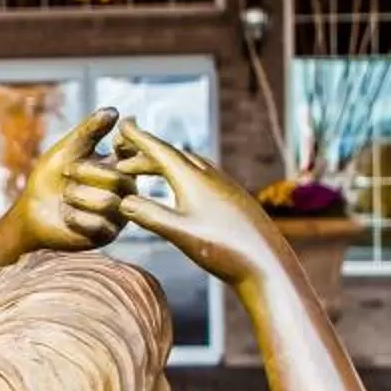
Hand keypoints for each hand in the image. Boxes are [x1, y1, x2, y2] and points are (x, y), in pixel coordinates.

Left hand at [11, 108, 134, 251]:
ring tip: (66, 197)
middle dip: (82, 174)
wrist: (32, 210)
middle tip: (66, 175)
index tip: (108, 144)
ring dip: (75, 197)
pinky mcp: (108, 235)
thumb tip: (113, 111)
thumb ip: (90, 131)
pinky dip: (73, 217)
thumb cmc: (51, 176)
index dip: (121, 147)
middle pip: (116, 179)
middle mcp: (127, 190)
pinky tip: (67, 215)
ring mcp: (119, 214)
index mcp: (121, 166)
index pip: (131, 153)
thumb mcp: (69, 149)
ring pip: (106, 202)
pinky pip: (96, 224)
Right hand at [109, 120, 278, 283]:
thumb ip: (150, 215)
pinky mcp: (235, 199)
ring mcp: (225, 186)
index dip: (139, 138)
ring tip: (148, 172)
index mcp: (194, 179)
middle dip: (146, 153)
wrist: (268, 266)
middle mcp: (211, 176)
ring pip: (190, 165)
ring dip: (165, 164)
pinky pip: (203, 176)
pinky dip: (182, 175)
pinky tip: (183, 190)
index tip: (123, 124)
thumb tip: (122, 200)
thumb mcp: (180, 233)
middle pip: (173, 156)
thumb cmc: (224, 250)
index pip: (161, 151)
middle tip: (123, 158)